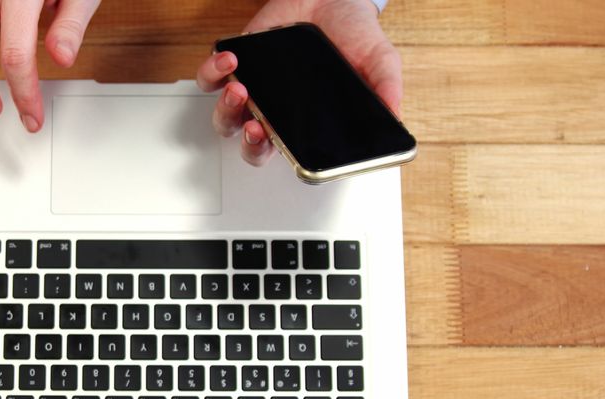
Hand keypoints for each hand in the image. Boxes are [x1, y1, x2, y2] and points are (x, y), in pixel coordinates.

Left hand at [196, 0, 401, 165]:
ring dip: (226, 110)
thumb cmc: (353, 35)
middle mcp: (276, 114)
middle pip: (250, 146)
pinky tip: (231, 59)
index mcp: (304, 126)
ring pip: (225, 119)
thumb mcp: (380, 62)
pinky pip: (210, 79)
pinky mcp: (236, 65)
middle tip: (257, 127)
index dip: (275, 155)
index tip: (276, 144)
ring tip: (241, 90)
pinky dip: (212, 72)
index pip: (285, 154)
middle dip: (250, 144)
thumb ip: (386, 89)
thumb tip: (394, 116)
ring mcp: (254, 92)